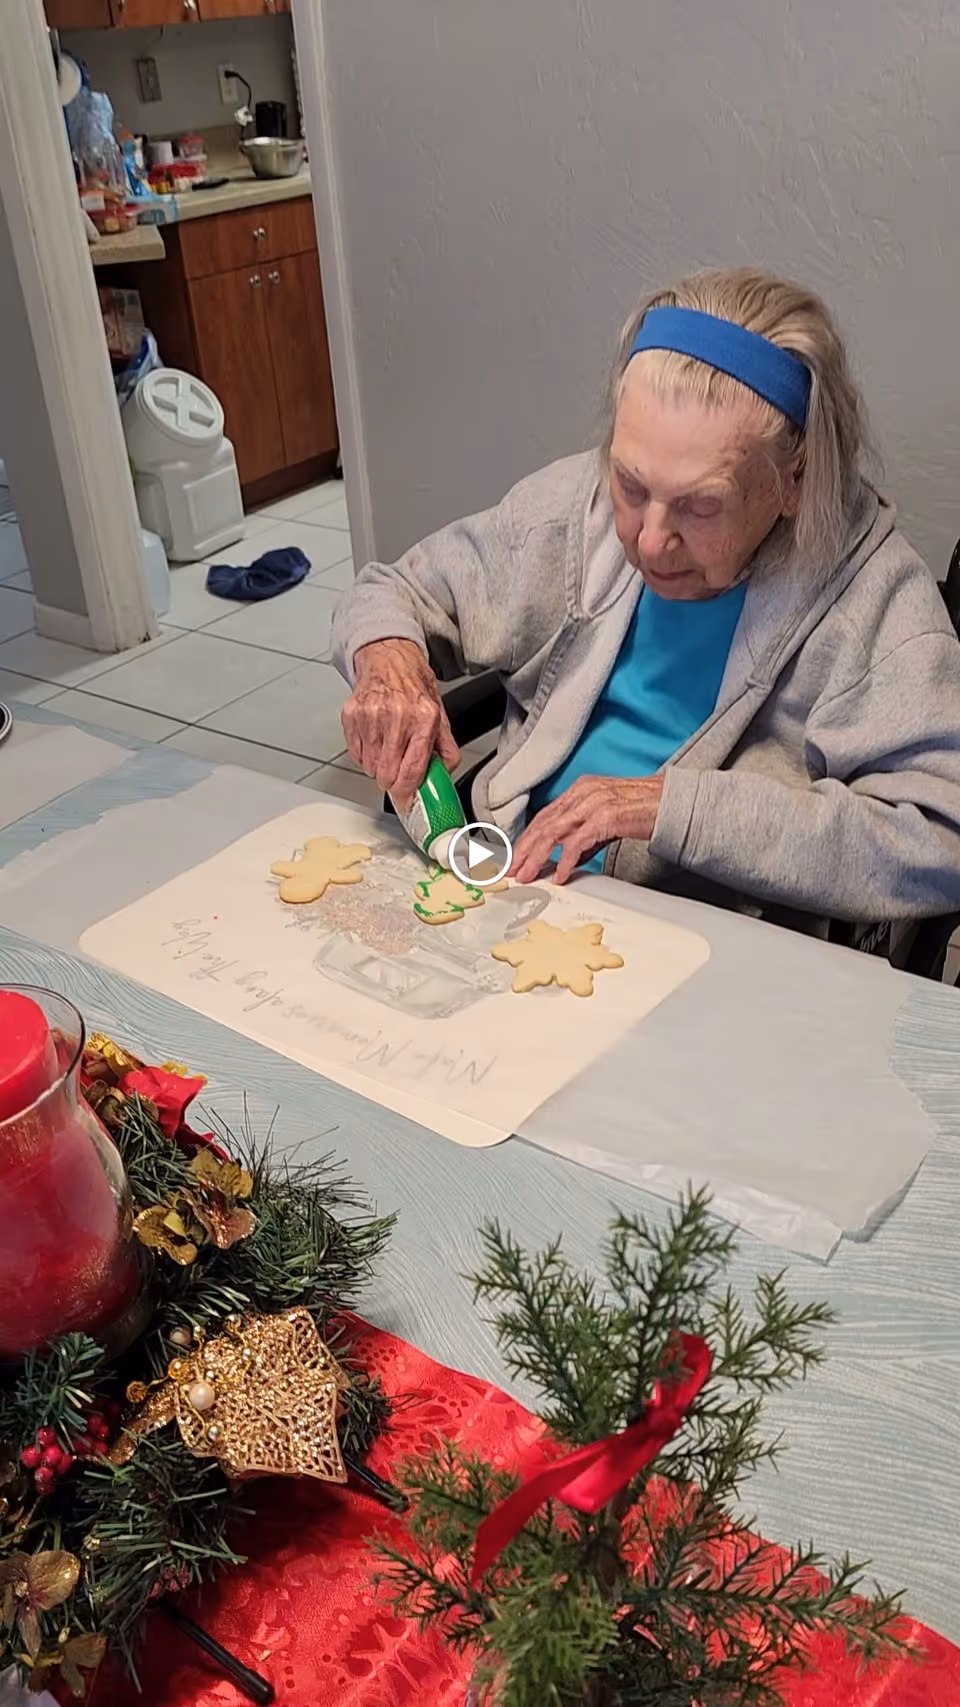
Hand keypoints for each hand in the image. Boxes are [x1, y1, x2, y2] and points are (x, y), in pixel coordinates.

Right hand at [341, 638, 459, 805]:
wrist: (388, 657)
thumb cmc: (413, 685)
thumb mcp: (439, 713)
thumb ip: (445, 748)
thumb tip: (444, 776)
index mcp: (423, 718)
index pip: (411, 769)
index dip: (407, 793)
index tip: (406, 802)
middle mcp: (396, 717)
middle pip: (386, 774)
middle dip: (391, 780)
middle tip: (397, 771)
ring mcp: (370, 716)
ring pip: (368, 767)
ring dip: (377, 767)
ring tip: (387, 748)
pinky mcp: (351, 715)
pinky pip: (355, 754)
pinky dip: (364, 754)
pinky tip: (374, 738)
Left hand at [510, 775, 663, 884]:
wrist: (674, 803)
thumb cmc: (645, 810)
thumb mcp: (608, 820)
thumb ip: (586, 837)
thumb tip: (568, 859)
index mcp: (581, 789)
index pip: (545, 815)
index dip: (527, 838)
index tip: (516, 856)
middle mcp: (584, 793)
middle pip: (544, 823)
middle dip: (524, 849)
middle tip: (512, 870)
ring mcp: (594, 803)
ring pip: (553, 832)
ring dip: (537, 857)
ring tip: (527, 875)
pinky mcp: (606, 817)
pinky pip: (577, 843)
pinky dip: (566, 861)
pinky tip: (561, 875)